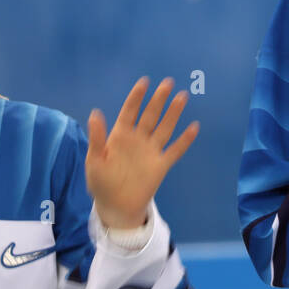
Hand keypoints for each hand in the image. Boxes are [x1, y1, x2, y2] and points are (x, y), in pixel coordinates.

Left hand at [87, 77, 199, 229]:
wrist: (115, 206)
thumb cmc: (101, 183)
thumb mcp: (94, 160)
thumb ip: (97, 138)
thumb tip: (96, 113)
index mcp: (120, 136)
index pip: (130, 112)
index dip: (137, 97)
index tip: (145, 82)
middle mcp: (138, 140)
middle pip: (150, 115)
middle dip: (159, 99)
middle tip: (168, 82)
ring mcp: (151, 151)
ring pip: (164, 128)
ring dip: (173, 113)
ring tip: (182, 97)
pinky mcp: (161, 165)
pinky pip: (175, 150)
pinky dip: (185, 140)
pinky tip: (194, 127)